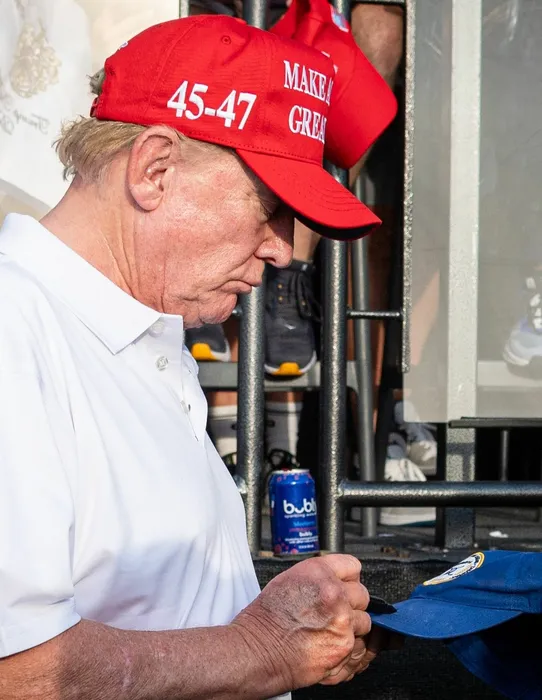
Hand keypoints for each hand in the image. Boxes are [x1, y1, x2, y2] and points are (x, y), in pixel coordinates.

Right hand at [231, 554, 373, 690]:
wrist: (256, 650)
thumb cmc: (266, 618)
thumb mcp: (290, 580)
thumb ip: (320, 577)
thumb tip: (338, 581)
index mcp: (319, 572)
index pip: (353, 567)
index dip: (348, 578)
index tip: (344, 586)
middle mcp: (334, 594)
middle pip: (362, 595)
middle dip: (351, 604)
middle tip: (333, 613)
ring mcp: (342, 622)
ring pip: (364, 622)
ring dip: (352, 628)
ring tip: (329, 632)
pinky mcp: (344, 648)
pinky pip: (360, 647)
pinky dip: (349, 650)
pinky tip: (330, 647)